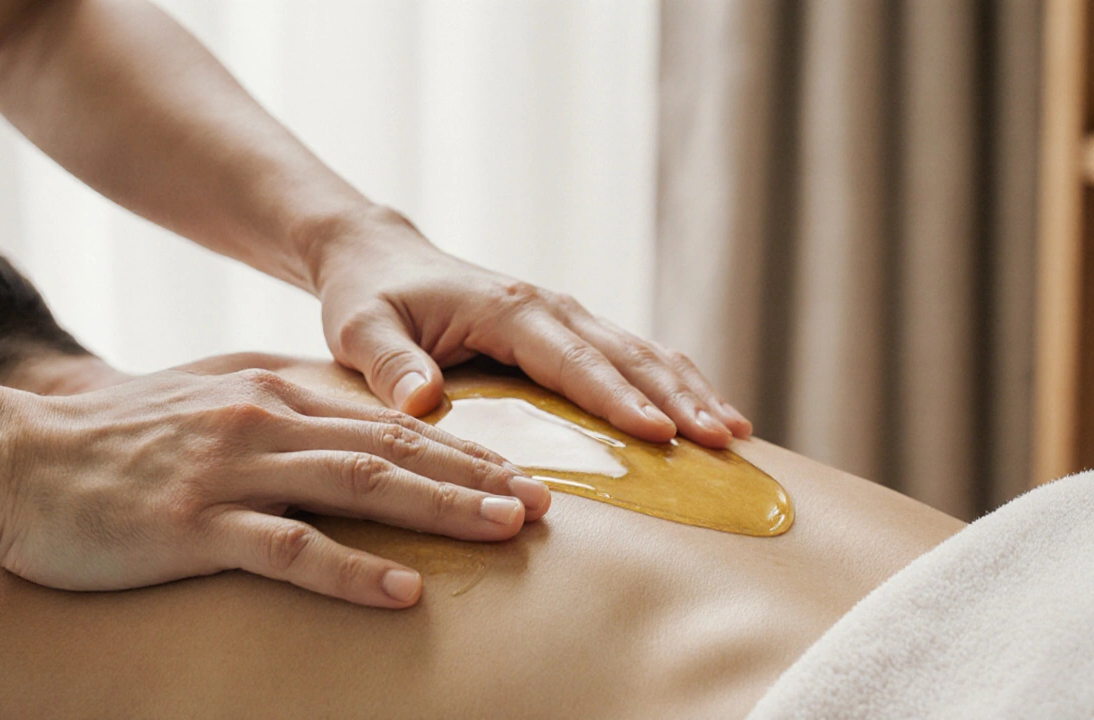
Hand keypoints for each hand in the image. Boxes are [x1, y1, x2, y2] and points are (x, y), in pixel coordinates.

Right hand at [0, 369, 548, 607]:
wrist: (9, 453)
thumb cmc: (114, 443)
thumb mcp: (207, 409)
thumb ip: (274, 416)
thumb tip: (341, 438)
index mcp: (272, 392)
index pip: (387, 423)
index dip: (460, 450)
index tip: (517, 475)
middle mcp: (264, 420)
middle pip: (395, 448)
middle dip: (476, 477)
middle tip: (542, 505)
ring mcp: (229, 471)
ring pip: (360, 485)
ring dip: (441, 508)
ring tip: (505, 531)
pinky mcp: (190, 525)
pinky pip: (287, 548)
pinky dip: (351, 568)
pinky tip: (403, 588)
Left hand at [309, 206, 752, 448]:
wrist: (381, 258)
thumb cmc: (368, 298)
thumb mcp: (359, 329)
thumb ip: (389, 363)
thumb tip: (424, 402)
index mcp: (508, 310)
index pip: (574, 360)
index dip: (619, 399)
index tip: (662, 435)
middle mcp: (549, 307)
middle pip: (627, 355)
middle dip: (678, 398)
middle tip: (723, 443)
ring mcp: (564, 316)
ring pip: (642, 352)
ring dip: (690, 390)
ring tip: (734, 435)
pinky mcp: (568, 330)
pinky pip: (631, 355)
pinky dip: (672, 382)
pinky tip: (704, 412)